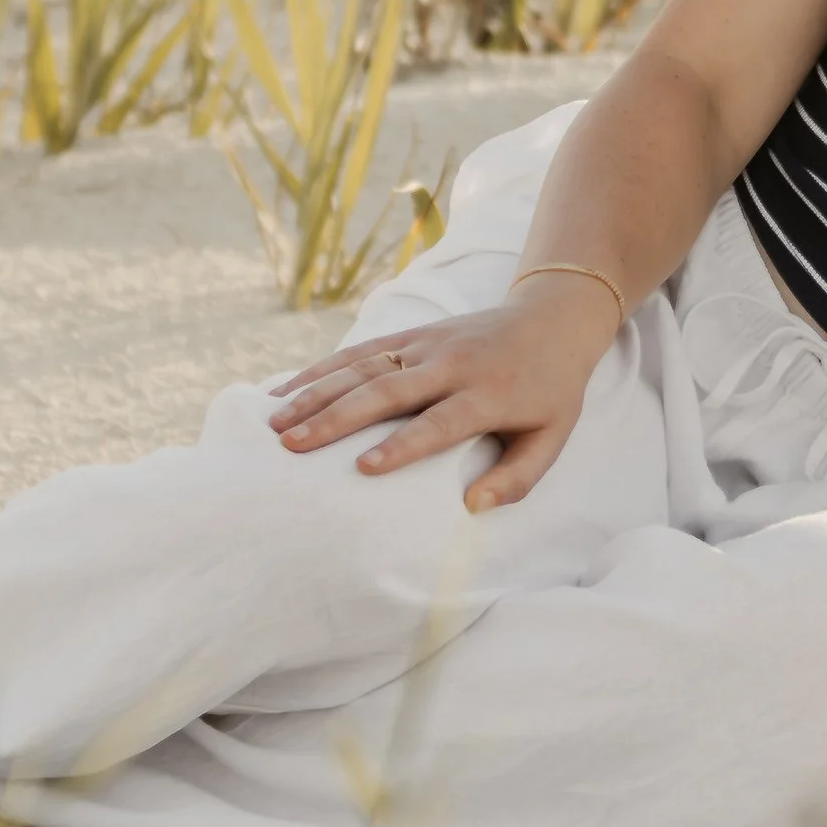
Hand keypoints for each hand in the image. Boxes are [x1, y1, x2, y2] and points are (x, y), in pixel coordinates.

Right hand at [267, 286, 618, 510]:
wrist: (553, 319)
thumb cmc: (550, 392)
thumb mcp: (552, 438)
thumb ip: (517, 478)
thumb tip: (472, 507)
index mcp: (488, 394)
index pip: (439, 422)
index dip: (403, 445)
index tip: (363, 468)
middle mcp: (452, 365)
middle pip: (388, 390)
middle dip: (337, 417)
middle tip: (291, 445)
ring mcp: (427, 344)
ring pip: (363, 366)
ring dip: (316, 392)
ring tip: (274, 422)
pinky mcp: (412, 333)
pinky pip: (360, 350)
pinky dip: (320, 368)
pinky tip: (283, 389)